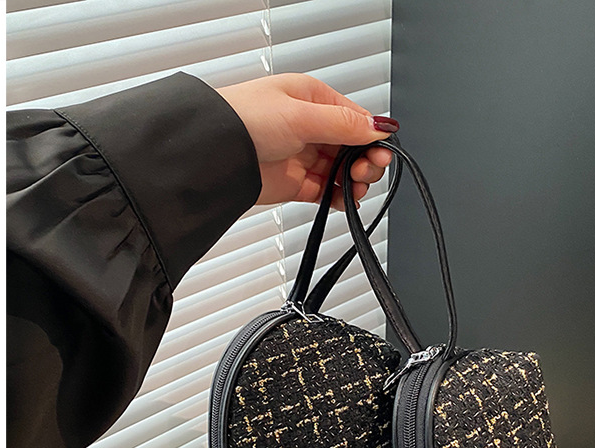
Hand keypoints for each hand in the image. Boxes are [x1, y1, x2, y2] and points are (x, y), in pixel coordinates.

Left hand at [217, 74, 397, 209]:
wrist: (213, 154)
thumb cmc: (244, 120)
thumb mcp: (301, 114)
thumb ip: (343, 123)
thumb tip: (379, 126)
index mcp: (312, 99)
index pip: (355, 119)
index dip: (372, 137)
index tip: (382, 152)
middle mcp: (310, 126)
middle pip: (353, 147)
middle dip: (365, 160)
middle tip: (365, 171)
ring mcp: (303, 156)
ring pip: (342, 171)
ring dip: (355, 181)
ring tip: (355, 187)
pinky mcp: (296, 184)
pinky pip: (327, 192)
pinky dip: (340, 198)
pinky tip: (346, 200)